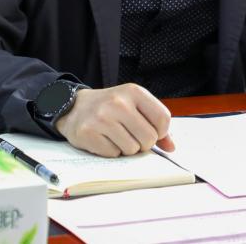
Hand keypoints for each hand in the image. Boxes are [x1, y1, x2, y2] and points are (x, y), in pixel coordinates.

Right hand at [55, 83, 175, 156]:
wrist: (75, 106)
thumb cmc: (111, 108)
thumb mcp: (134, 105)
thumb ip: (155, 124)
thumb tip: (171, 147)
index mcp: (134, 92)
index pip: (163, 119)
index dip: (161, 132)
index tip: (152, 132)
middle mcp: (118, 102)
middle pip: (149, 138)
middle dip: (144, 143)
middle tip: (132, 136)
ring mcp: (102, 118)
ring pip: (132, 149)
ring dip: (127, 148)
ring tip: (116, 136)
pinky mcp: (88, 133)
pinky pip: (113, 154)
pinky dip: (111, 151)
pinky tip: (104, 139)